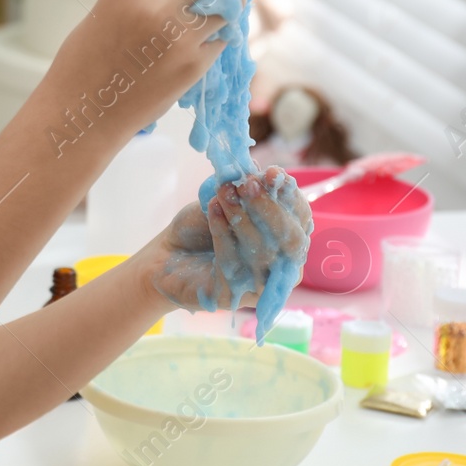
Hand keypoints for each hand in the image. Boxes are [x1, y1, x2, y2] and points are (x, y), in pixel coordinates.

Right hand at [45, 0, 244, 132]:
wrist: (83, 110)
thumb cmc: (85, 59)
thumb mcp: (106, 8)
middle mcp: (158, 4)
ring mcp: (180, 36)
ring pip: (228, 8)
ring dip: (230, 5)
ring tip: (226, 6)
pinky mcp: (194, 65)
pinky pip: (221, 40)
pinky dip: (218, 37)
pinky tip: (208, 39)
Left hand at [146, 167, 313, 312]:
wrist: (165, 256)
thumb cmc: (200, 228)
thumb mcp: (223, 200)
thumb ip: (242, 187)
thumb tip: (258, 168)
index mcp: (285, 238)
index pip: (300, 217)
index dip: (289, 195)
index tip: (272, 173)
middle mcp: (281, 265)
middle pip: (291, 239)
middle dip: (268, 208)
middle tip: (246, 185)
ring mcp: (261, 285)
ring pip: (264, 252)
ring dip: (242, 217)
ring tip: (223, 194)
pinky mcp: (235, 297)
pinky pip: (234, 264)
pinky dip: (224, 234)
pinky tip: (212, 211)